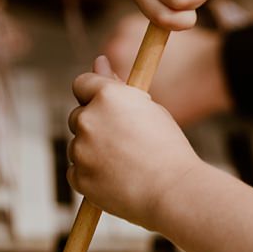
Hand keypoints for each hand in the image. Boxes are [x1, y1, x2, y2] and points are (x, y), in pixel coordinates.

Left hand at [68, 57, 200, 229]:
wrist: (175, 191)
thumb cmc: (169, 148)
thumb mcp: (149, 109)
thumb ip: (119, 88)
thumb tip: (98, 60)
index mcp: (108, 96)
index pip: (82, 83)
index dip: (93, 94)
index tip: (105, 106)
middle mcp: (88, 119)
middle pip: (77, 116)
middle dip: (95, 125)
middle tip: (126, 142)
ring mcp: (80, 150)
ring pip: (78, 146)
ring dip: (94, 151)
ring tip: (129, 164)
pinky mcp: (78, 177)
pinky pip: (77, 171)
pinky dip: (92, 175)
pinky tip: (119, 180)